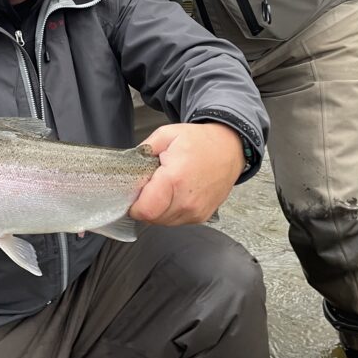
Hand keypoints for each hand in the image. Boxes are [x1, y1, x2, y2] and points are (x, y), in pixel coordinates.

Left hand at [128, 123, 245, 225]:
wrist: (229, 149)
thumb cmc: (201, 142)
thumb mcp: (167, 134)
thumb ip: (144, 150)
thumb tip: (129, 164)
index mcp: (174, 179)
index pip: (145, 210)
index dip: (134, 205)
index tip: (133, 194)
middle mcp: (187, 201)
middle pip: (152, 218)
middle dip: (145, 206)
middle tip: (150, 187)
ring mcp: (196, 211)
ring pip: (164, 222)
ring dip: (158, 210)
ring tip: (164, 189)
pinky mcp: (202, 216)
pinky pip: (177, 221)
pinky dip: (171, 211)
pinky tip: (175, 194)